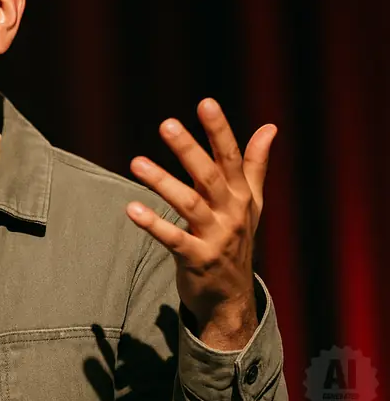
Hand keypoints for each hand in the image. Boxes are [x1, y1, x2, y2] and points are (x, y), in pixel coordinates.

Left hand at [125, 98, 276, 349]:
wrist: (232, 297)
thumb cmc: (237, 240)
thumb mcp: (251, 203)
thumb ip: (255, 164)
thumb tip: (269, 127)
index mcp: (241, 195)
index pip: (230, 156)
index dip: (219, 130)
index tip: (205, 103)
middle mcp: (231, 213)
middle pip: (209, 175)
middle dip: (189, 149)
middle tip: (166, 124)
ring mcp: (215, 237)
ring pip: (188, 204)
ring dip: (162, 182)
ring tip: (136, 163)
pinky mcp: (197, 259)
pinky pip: (173, 239)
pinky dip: (152, 224)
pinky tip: (131, 208)